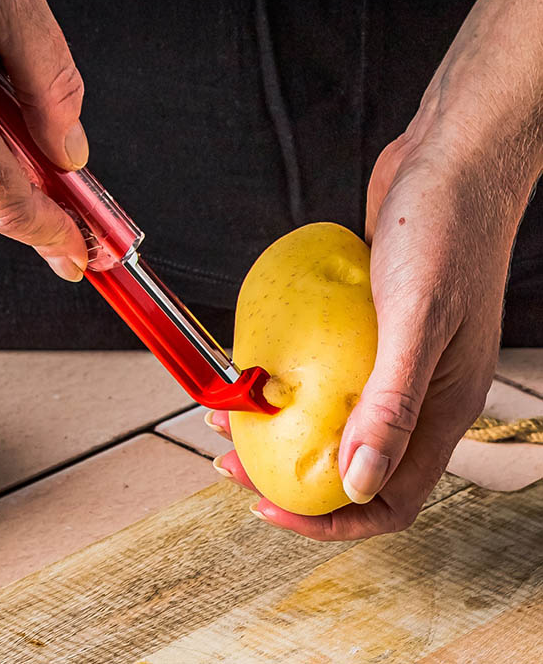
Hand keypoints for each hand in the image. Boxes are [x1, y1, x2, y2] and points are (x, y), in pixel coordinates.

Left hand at [208, 118, 537, 539]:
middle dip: (290, 473)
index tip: (269, 506)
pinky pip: (327, 371)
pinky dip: (292, 380)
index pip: (388, 499)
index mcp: (441, 410)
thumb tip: (357, 485)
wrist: (450, 163)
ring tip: (232, 413)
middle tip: (233, 459)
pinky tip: (261, 366)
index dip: (328, 519)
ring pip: (333, 416)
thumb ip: (392, 405)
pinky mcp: (369, 327)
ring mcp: (391, 359)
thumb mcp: (418, 321)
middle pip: (351, 463)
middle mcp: (417, 394)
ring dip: (284, 426)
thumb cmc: (447, 233)